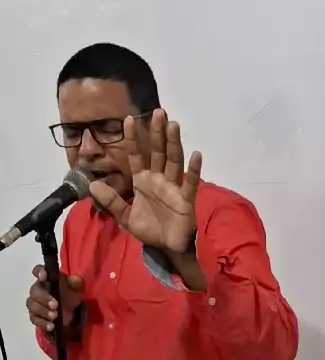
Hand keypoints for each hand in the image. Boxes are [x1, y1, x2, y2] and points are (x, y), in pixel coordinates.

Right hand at [26, 265, 83, 332]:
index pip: (38, 270)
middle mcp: (38, 289)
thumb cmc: (70, 294)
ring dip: (43, 311)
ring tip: (55, 316)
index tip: (44, 276)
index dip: (39, 272)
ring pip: (33, 306)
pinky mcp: (35, 316)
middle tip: (56, 305)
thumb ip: (76, 282)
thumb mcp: (77, 288)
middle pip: (34, 291)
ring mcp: (34, 303)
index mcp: (47, 279)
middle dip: (44, 298)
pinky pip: (34, 319)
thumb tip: (74, 279)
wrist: (71, 312)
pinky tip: (51, 326)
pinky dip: (42, 323)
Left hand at [90, 109, 201, 253]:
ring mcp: (173, 187)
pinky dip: (194, 169)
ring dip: (173, 143)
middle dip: (157, 133)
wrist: (166, 247)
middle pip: (158, 152)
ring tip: (173, 125)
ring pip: (174, 161)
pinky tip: (196, 154)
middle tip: (158, 112)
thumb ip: (111, 201)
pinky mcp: (185, 199)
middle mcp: (158, 179)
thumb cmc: (149, 229)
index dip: (132, 139)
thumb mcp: (125, 216)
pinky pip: (189, 182)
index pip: (136, 156)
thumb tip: (93, 185)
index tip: (128, 119)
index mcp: (142, 181)